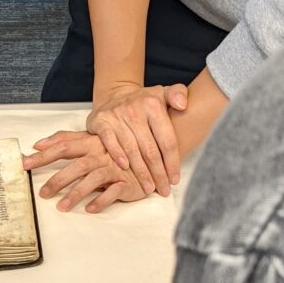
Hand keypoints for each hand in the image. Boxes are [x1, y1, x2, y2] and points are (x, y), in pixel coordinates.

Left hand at [23, 130, 147, 213]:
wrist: (148, 154)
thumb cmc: (113, 149)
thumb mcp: (90, 140)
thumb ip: (65, 140)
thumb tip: (39, 143)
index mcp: (90, 143)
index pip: (63, 147)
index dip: (44, 155)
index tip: (25, 163)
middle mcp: (101, 154)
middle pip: (77, 165)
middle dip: (58, 180)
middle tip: (43, 193)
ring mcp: (115, 168)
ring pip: (93, 179)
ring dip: (76, 193)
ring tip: (62, 207)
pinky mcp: (127, 182)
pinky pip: (114, 191)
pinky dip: (101, 200)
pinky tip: (89, 209)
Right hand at [86, 83, 187, 197]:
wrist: (114, 94)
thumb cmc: (143, 102)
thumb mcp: (163, 93)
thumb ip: (178, 94)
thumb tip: (183, 105)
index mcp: (153, 105)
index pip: (167, 140)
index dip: (172, 163)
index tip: (175, 180)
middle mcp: (134, 110)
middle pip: (150, 149)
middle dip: (158, 173)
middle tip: (163, 189)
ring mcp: (116, 116)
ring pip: (132, 150)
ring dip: (140, 172)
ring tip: (148, 188)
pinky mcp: (100, 121)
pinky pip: (109, 142)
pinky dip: (117, 155)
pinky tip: (125, 168)